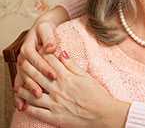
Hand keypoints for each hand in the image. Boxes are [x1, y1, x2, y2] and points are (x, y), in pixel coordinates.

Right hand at [14, 6, 69, 109]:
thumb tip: (51, 47)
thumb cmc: (45, 30)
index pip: (35, 58)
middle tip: (42, 93)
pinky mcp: (23, 72)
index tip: (53, 75)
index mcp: (27, 47)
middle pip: (26, 72)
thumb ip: (49, 38)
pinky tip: (22, 105)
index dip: (43, 67)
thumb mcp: (46, 30)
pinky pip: (20, 84)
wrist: (41, 30)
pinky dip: (20, 95)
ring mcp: (22, 66)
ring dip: (26, 90)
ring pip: (22, 79)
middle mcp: (22, 57)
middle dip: (34, 82)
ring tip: (35, 99)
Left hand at [15, 51, 129, 127]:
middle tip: (23, 62)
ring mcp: (54, 103)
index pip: (50, 62)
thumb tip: (61, 53)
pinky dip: (27, 107)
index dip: (42, 54)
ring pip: (33, 93)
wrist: (103, 114)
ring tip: (19, 85)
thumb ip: (72, 65)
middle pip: (38, 75)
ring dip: (24, 88)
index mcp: (67, 78)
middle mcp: (58, 89)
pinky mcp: (53, 117)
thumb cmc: (97, 95)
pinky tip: (22, 104)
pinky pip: (36, 111)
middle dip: (29, 67)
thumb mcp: (86, 76)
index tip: (37, 49)